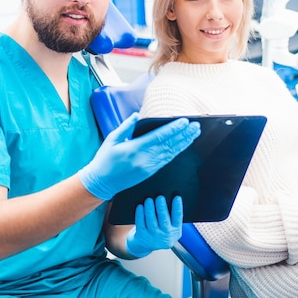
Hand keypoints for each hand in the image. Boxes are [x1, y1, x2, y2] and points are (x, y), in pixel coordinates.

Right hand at [78, 113, 200, 200]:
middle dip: (184, 135)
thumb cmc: (104, 159)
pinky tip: (183, 145)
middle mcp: (145, 158)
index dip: (174, 129)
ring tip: (194, 134)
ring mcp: (149, 166)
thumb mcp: (112, 139)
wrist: (101, 182)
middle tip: (196, 126)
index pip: (159, 136)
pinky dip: (176, 151)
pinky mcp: (150, 172)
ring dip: (184, 142)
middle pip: (169, 144)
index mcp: (135, 148)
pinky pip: (166, 160)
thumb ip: (126, 126)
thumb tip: (137, 115)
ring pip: (171, 153)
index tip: (184, 122)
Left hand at [126, 195, 182, 257]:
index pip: (178, 218)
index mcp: (175, 230)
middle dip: (162, 208)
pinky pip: (141, 225)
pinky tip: (140, 207)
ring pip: (151, 223)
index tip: (177, 197)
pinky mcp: (142, 237)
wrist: (146, 245)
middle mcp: (166, 235)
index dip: (178, 208)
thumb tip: (167, 198)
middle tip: (160, 197)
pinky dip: (140, 215)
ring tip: (148, 200)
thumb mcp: (170, 227)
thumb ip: (170, 216)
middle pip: (164, 221)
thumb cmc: (160, 230)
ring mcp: (154, 237)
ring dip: (150, 210)